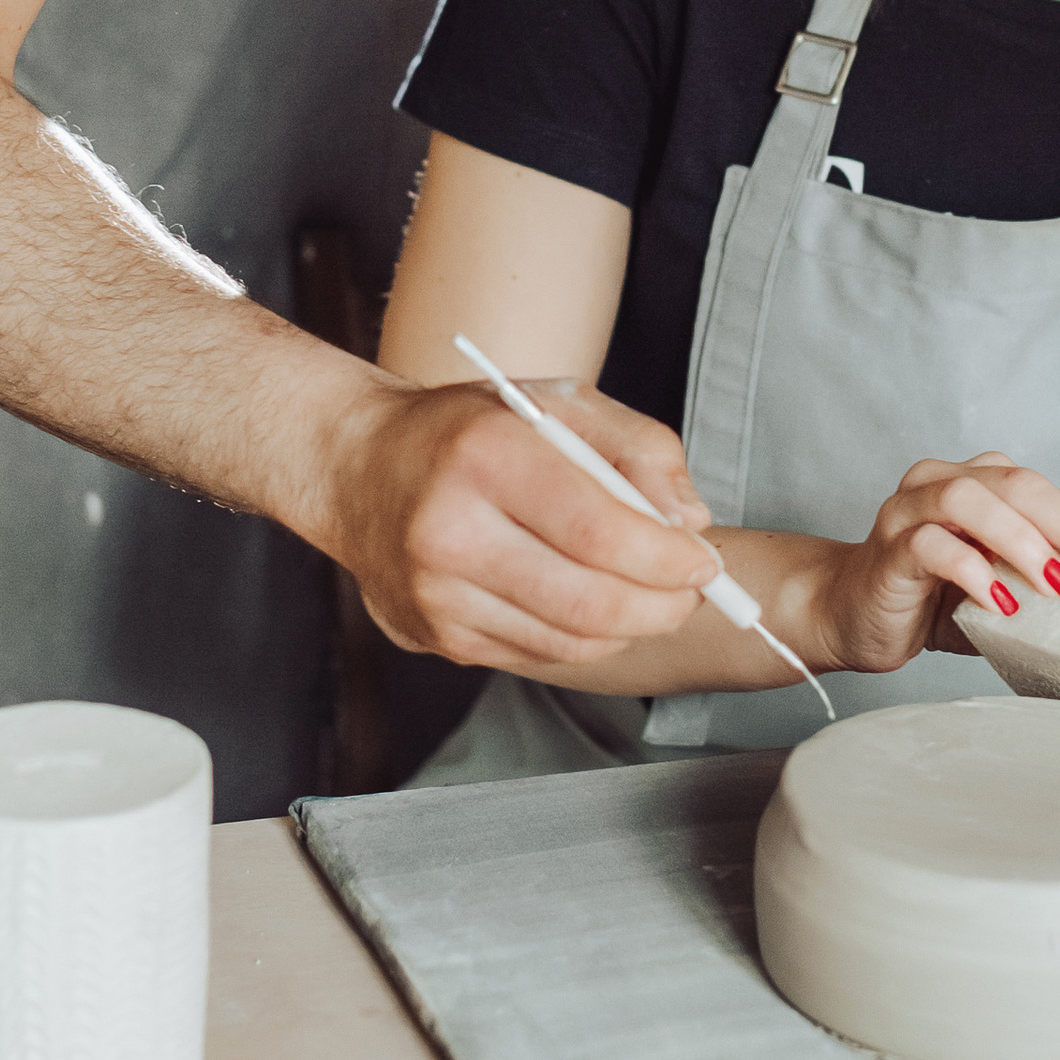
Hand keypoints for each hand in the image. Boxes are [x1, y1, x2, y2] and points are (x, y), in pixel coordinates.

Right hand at [325, 375, 716, 683]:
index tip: (702, 560)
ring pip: (571, 643)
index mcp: (482, 456)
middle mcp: (450, 532)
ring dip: (632, 627)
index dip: (666, 557)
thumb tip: (690, 521)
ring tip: (650, 596)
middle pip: (590, 602)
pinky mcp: (437, 637)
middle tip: (692, 590)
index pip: (596, 528)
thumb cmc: (466, 431)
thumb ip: (639, 447)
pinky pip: (540, 657)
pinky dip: (585, 640)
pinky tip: (593, 605)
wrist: (357, 469)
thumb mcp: (558, 402)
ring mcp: (437, 596)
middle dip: (664, 605)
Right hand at [807, 455, 1059, 674]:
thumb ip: (1046, 590)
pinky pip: (929, 545)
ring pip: (970, 500)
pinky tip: (1000, 602)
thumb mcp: (1002, 593)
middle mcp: (947, 482)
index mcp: (985, 485)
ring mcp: (913, 509)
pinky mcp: (889, 547)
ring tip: (1059, 585)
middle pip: (1020, 487)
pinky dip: (971, 570)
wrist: (847, 614)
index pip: (1057, 500)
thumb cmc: (932, 602)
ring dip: (1023, 541)